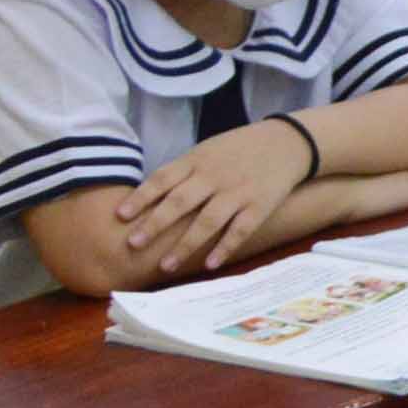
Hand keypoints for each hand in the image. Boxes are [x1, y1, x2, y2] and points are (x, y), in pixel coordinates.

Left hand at [116, 119, 314, 272]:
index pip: (163, 179)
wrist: (287, 142)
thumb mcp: (207, 150)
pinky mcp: (259, 206)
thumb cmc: (239, 149)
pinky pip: (239, 230)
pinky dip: (224, 248)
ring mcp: (238, 192)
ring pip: (207, 221)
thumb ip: (183, 172)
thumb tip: (148, 198)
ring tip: (165, 266)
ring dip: (185, 245)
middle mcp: (215, 176)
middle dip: (155, 224)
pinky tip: (209, 265)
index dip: (141, 197)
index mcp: (198, 159)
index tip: (120, 216)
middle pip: (180, 202)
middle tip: (133, 245)